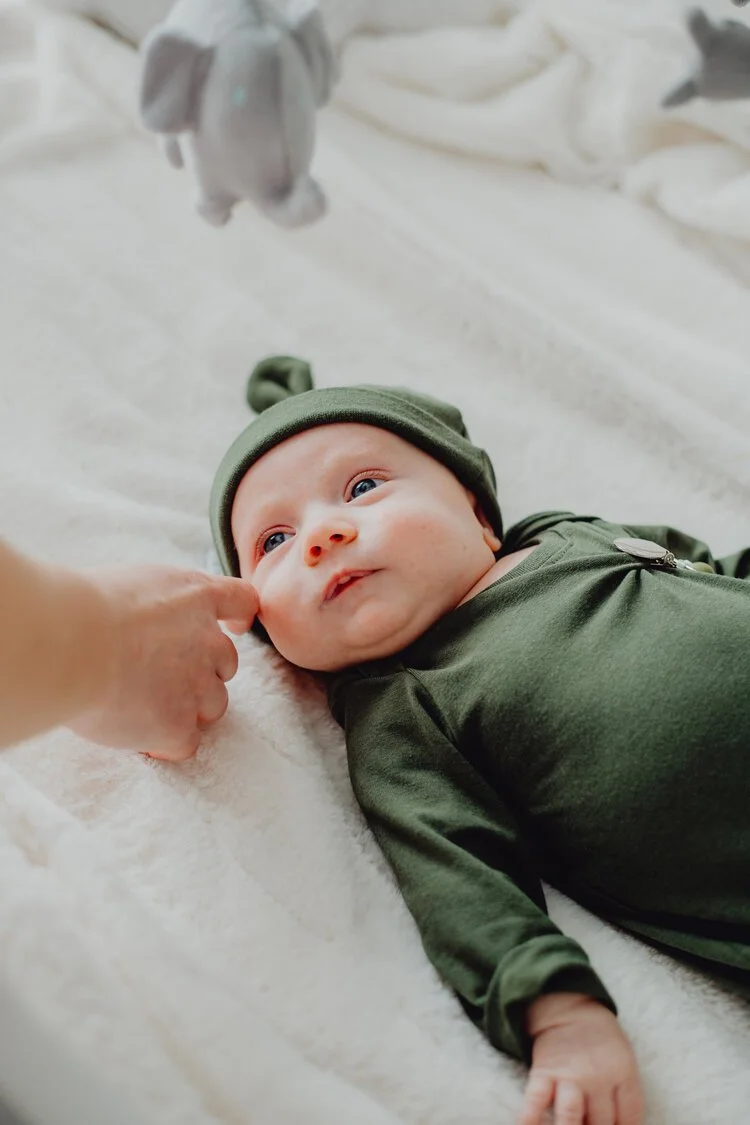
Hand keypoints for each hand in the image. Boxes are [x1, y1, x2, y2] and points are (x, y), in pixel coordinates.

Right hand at [69, 566, 257, 760]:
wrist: (67, 644)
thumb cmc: (82, 608)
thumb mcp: (131, 584)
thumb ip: (157, 605)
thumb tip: (147, 622)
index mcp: (196, 597)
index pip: (240, 601)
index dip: (238, 616)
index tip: (233, 626)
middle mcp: (208, 641)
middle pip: (225, 664)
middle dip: (201, 672)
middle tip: (160, 677)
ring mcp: (198, 685)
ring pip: (212, 705)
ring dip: (187, 709)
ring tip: (144, 707)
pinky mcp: (179, 725)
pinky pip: (186, 743)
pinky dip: (167, 743)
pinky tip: (141, 736)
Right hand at [519, 993, 643, 1124]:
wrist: (569, 1007)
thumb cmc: (601, 1042)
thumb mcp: (623, 1059)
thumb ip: (624, 1093)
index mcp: (622, 1072)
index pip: (631, 1116)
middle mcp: (597, 1077)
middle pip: (602, 1122)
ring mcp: (568, 1075)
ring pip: (571, 1115)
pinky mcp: (543, 1073)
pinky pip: (536, 1099)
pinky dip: (530, 1118)